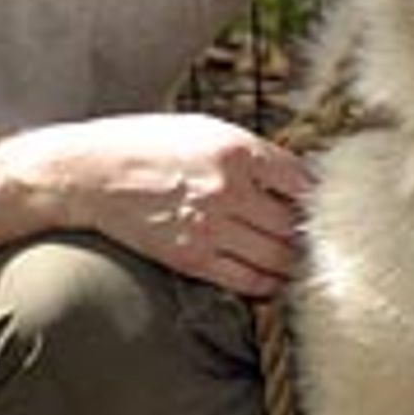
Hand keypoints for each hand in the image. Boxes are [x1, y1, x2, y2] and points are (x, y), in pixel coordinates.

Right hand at [65, 112, 312, 298]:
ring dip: (294, 264)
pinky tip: (272, 278)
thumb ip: (252, 154)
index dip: (319, 198)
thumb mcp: (205, 130)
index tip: (324, 207)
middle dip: (311, 236)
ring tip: (298, 261)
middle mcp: (228, 189)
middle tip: (319, 242)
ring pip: (278, 259)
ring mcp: (210, 227)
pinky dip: (267, 284)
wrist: (89, 175)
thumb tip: (297, 181)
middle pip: (295, 226)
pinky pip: (248, 281)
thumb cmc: (148, 145)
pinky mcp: (191, 258)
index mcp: (236, 150)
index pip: (303, 182)